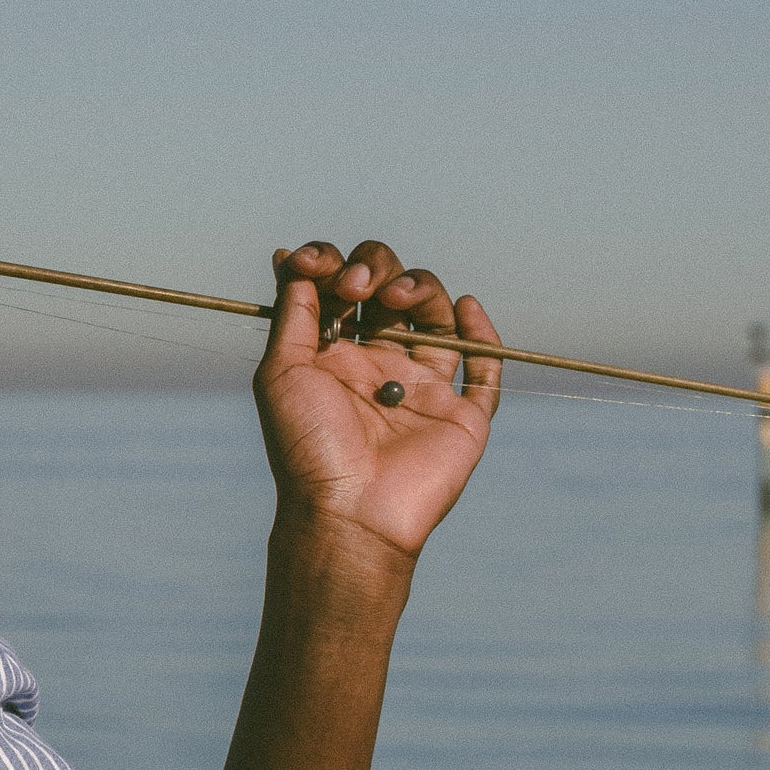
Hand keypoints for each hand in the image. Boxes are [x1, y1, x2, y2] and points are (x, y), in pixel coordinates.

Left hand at [254, 239, 500, 561]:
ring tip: (397, 298)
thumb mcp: (283, 372)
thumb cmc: (307, 447)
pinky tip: (466, 308)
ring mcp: (423, 389)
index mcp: (335, 356)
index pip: (344, 289)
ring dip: (422, 289)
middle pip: (392, 290)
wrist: (347, 512)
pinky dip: (483, 334)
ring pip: (438, 316)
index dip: (334, 264)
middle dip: (377, 269)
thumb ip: (294, 313)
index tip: (318, 265)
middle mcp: (380, 366)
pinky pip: (486, 369)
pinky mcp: (463, 415)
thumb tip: (289, 257)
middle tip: (358, 286)